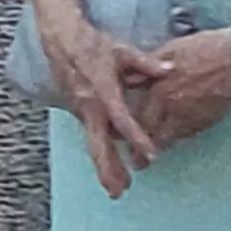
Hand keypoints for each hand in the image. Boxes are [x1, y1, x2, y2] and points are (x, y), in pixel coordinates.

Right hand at [36, 5, 157, 198]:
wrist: (61, 39)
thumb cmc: (92, 44)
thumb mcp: (121, 51)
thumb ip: (146, 63)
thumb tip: (170, 69)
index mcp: (104, 91)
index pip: (123, 121)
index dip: (138, 138)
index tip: (151, 155)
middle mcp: (90, 106)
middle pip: (99, 145)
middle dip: (109, 169)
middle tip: (120, 191)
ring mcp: (82, 111)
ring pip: (94, 145)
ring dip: (104, 167)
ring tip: (116, 189)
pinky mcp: (80, 112)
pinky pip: (92, 137)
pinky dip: (100, 153)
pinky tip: (110, 168)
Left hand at [118, 28, 230, 151]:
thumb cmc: (204, 49)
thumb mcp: (170, 50)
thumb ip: (147, 67)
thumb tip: (128, 78)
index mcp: (159, 89)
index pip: (136, 118)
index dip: (127, 132)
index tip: (120, 140)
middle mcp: (172, 108)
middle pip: (150, 136)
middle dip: (141, 152)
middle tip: (136, 162)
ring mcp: (190, 118)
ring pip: (169, 140)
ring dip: (160, 148)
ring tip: (151, 157)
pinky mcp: (205, 122)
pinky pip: (187, 135)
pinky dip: (179, 137)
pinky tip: (175, 137)